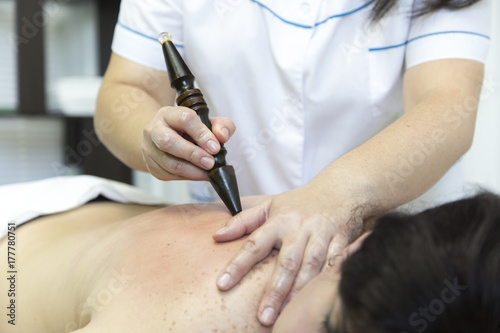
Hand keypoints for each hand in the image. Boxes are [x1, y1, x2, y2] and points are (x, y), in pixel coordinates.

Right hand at [141, 106, 234, 180]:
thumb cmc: (187, 129)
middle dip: (193, 154)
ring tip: (208, 172)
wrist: (164, 136)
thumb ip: (221, 125)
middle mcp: (154, 129)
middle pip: (168, 142)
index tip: (215, 147)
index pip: (184, 119)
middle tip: (210, 163)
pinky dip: (187, 177)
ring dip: (192, 171)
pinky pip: (169, 175)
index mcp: (168, 114)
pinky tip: (198, 174)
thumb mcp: (206, 122)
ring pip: (169, 163)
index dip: (201, 134)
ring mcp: (149, 149)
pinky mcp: (151, 165)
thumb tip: (222, 136)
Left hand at [213, 184, 364, 325]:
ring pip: (310, 266)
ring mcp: (322, 235)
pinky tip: (316, 299)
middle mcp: (300, 228)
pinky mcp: (342, 241)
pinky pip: (335, 264)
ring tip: (285, 314)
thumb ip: (243, 221)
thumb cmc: (301, 202)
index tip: (222, 284)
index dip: (238, 264)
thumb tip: (217, 236)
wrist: (341, 188)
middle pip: (286, 262)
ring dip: (298, 291)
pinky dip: (326, 281)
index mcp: (279, 220)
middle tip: (263, 316)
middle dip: (274, 290)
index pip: (254, 244)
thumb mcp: (269, 205)